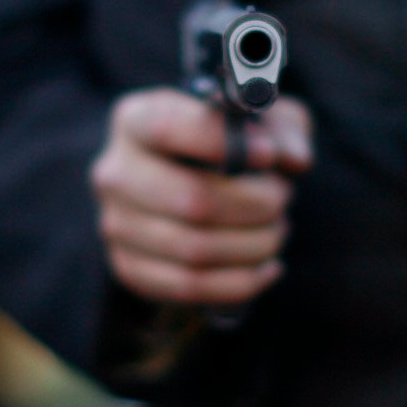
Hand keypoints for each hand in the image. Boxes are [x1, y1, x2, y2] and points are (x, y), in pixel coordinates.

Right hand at [90, 88, 312, 308]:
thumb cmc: (234, 145)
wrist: (197, 188)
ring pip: (195, 250)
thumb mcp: (262, 122)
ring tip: (277, 229)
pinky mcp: (130, 267)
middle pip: (190, 200)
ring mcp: (117, 224)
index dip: (222, 142)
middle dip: (255, 204)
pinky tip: (267, 265)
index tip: (268, 154)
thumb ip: (283, 131)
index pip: (167, 129)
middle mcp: (116, 172)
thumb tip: (289, 159)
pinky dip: (241, 281)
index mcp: (136, 120)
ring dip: (255, 244)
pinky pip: (191, 286)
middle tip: (283, 198)